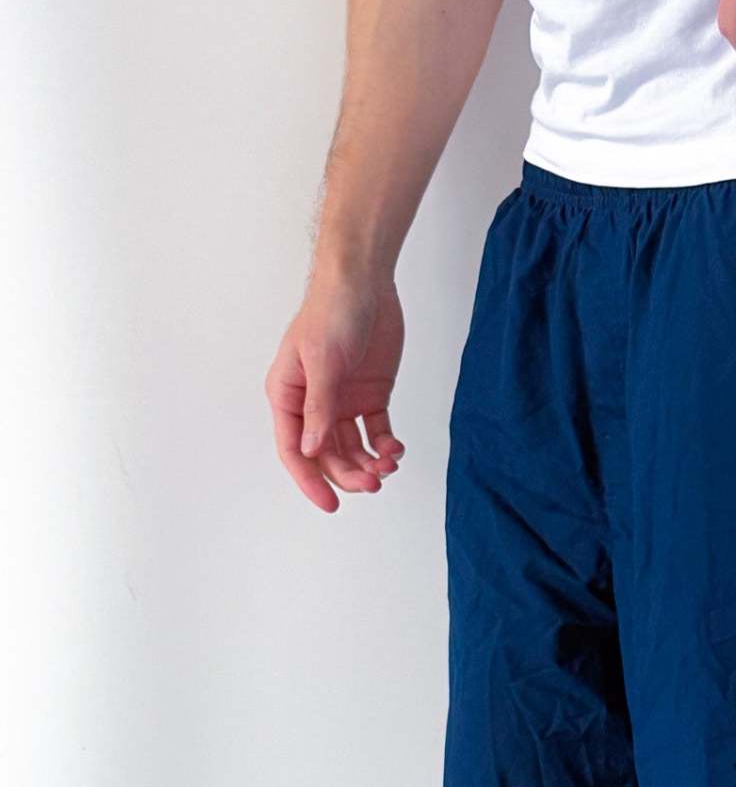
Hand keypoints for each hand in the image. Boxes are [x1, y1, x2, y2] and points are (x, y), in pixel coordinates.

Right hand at [265, 274, 405, 512]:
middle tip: (374, 482)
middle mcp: (312, 404)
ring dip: (370, 463)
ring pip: (352, 448)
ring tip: (390, 464)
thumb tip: (311, 449)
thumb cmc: (331, 312)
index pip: (294, 449)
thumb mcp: (323, 360)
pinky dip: (386, 446)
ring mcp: (342, 401)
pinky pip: (376, 432)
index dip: (310, 480)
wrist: (364, 282)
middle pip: (327, 455)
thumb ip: (318, 407)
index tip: (331, 504)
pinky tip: (396, 449)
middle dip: (349, 473)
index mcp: (288, 396)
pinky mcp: (370, 396)